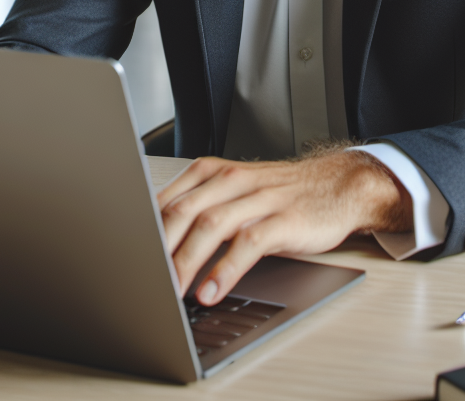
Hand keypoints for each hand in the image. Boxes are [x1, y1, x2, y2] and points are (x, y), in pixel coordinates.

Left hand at [156, 148, 411, 305]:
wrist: (337, 185)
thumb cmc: (280, 194)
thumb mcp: (232, 193)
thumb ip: (196, 209)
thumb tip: (153, 243)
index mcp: (211, 172)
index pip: (166, 201)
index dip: (143, 232)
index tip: (128, 260)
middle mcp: (231, 181)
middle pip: (182, 213)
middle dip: (158, 250)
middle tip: (142, 281)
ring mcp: (258, 198)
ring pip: (211, 226)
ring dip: (186, 262)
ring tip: (171, 292)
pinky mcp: (283, 220)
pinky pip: (248, 244)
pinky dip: (226, 269)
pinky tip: (212, 290)